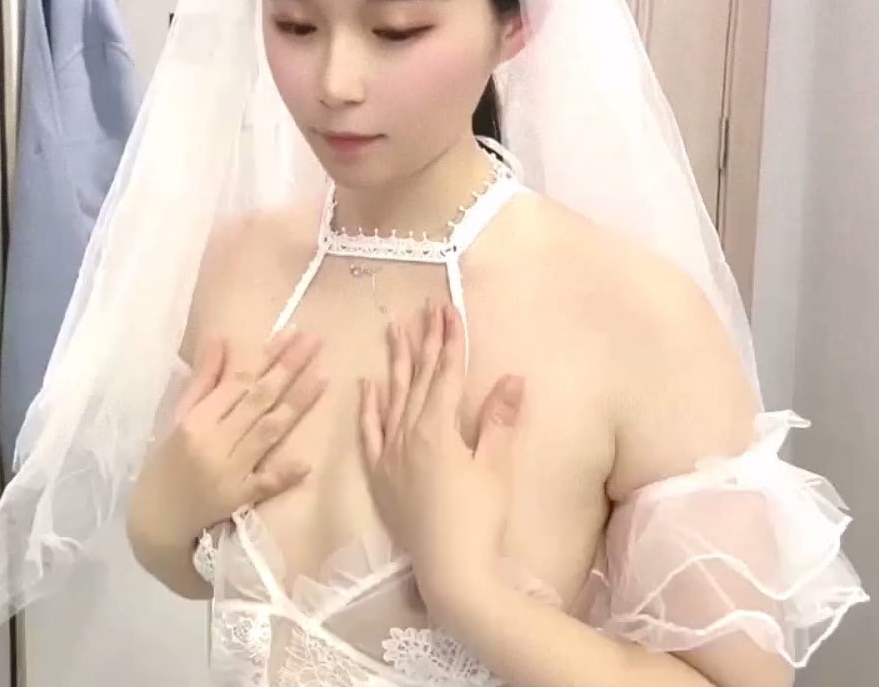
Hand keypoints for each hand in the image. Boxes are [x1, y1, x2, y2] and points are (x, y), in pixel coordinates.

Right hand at [131, 329, 326, 544]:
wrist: (154, 521)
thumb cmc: (164, 465)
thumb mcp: (176, 418)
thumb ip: (202, 381)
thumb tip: (220, 339)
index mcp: (196, 419)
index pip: (238, 381)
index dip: (268, 356)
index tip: (293, 333)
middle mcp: (213, 441)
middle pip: (258, 400)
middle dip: (289, 368)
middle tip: (317, 342)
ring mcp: (228, 472)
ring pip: (267, 433)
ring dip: (297, 405)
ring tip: (324, 378)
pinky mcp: (237, 500)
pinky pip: (264, 484)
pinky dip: (284, 473)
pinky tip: (306, 462)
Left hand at [359, 300, 525, 612]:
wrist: (450, 569)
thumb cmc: (479, 519)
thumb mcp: (496, 467)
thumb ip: (500, 420)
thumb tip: (512, 377)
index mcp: (437, 429)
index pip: (445, 373)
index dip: (450, 340)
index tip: (449, 309)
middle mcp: (408, 434)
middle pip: (417, 379)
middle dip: (424, 341)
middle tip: (425, 309)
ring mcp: (390, 455)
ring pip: (391, 398)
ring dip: (395, 363)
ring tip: (395, 331)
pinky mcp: (381, 477)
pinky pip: (369, 432)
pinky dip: (368, 406)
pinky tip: (367, 385)